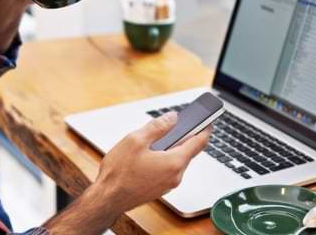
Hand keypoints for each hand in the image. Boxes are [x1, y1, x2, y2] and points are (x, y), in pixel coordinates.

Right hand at [94, 112, 211, 213]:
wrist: (108, 198)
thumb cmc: (119, 172)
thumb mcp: (136, 140)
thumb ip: (158, 127)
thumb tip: (172, 118)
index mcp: (174, 162)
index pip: (198, 142)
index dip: (205, 129)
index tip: (208, 121)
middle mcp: (175, 175)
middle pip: (188, 151)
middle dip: (185, 137)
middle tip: (177, 125)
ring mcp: (168, 184)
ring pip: (177, 161)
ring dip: (172, 148)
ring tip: (157, 138)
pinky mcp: (160, 188)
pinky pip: (169, 169)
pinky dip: (165, 158)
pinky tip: (150, 154)